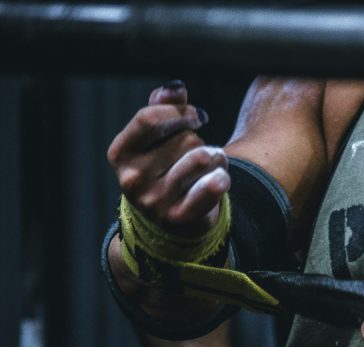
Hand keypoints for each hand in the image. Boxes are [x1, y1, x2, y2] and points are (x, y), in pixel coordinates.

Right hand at [107, 80, 228, 236]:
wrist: (171, 220)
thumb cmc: (165, 169)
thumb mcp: (156, 139)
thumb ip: (163, 108)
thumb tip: (176, 88)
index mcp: (120, 153)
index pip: (150, 118)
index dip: (181, 112)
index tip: (197, 116)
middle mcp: (132, 179)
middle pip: (185, 139)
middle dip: (201, 141)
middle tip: (201, 153)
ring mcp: (154, 200)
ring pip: (202, 158)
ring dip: (217, 158)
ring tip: (212, 165)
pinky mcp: (179, 217)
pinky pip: (213, 185)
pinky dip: (223, 177)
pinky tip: (219, 179)